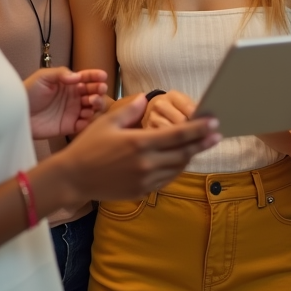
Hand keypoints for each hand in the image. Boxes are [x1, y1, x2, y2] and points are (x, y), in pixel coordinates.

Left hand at [24, 67, 107, 139]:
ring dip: (96, 105)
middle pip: (93, 93)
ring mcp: (73, 112)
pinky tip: (85, 117)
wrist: (16, 114)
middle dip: (99, 91)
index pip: (86, 78)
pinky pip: (83, 125)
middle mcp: (74, 97)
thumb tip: (78, 77)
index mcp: (69, 83)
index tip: (102, 76)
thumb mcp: (43, 77)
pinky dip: (88, 121)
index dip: (95, 77)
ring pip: (92, 108)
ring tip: (92, 102)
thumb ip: (61, 74)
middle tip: (99, 90)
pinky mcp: (69, 126)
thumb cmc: (28, 92)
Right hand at [60, 95, 221, 200]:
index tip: (214, 123)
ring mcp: (144, 180)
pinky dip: (176, 169)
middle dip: (202, 143)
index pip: (178, 135)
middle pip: (183, 152)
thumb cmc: (88, 147)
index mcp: (139, 143)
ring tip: (200, 146)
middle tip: (217, 134)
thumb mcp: (107, 122)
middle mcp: (146, 163)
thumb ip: (130, 110)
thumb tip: (145, 99)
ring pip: (177, 168)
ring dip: (190, 156)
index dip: (199, 129)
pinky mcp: (141, 191)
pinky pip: (166, 180)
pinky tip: (180, 160)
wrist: (73, 179)